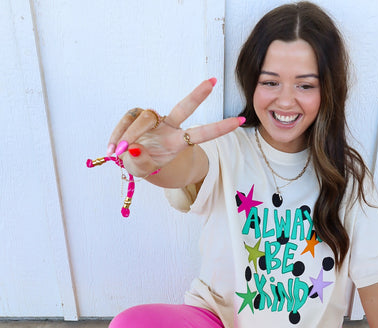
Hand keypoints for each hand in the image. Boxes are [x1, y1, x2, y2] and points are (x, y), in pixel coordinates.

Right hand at [106, 79, 243, 176]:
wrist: (130, 159)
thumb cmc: (142, 165)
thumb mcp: (141, 170)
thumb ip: (140, 163)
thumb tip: (133, 149)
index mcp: (177, 142)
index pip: (201, 133)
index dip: (219, 128)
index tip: (240, 120)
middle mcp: (169, 127)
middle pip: (184, 107)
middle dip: (198, 95)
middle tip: (213, 82)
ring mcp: (153, 119)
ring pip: (144, 118)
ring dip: (130, 135)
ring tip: (119, 152)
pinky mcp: (137, 114)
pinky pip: (127, 119)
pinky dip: (118, 134)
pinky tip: (112, 149)